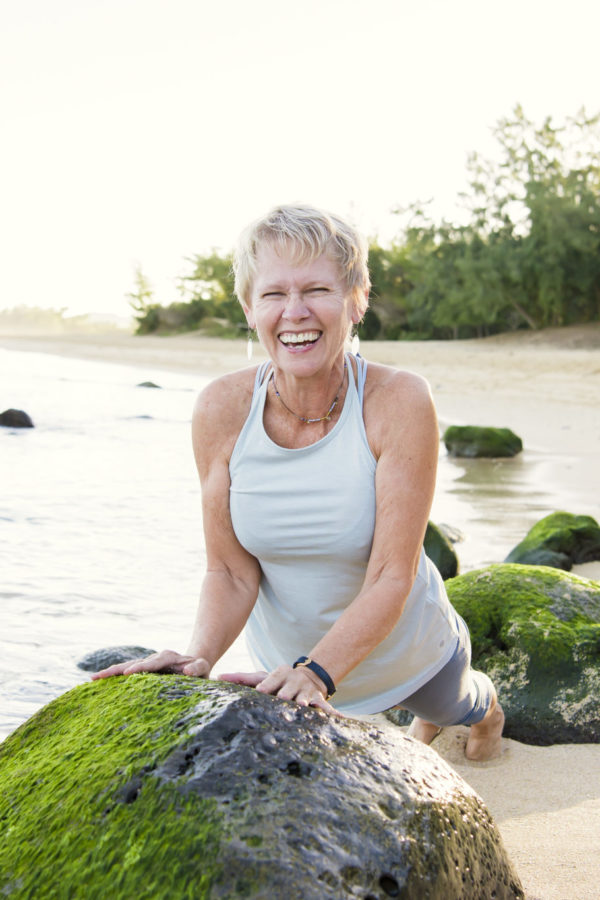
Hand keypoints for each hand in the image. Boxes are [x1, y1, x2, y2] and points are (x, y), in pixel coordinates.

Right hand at [91, 649, 210, 679]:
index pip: (153, 663)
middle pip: (134, 663)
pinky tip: (96, 681)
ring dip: (111, 672)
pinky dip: (112, 675)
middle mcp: (155, 657)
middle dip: (118, 670)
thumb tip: (187, 671)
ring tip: (94, 678)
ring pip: (126, 666)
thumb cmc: (200, 669)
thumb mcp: (202, 668)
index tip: (128, 673)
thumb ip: (197, 668)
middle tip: (101, 676)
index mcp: (168, 657)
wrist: (195, 664)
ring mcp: (147, 663)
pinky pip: (125, 671)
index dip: (140, 667)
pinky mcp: (142, 669)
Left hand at [219, 665, 340, 715]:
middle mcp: (293, 682)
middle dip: (286, 695)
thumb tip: (218, 677)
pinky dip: (333, 713)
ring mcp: (306, 692)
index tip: (260, 690)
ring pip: (306, 698)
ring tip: (304, 707)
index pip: (271, 679)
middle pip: (288, 690)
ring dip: (306, 702)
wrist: (305, 677)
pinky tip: (342, 718)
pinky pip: (326, 707)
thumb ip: (241, 678)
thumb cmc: (276, 681)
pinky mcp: (318, 700)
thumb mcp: (261, 676)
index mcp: (279, 675)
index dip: (266, 685)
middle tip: (283, 700)